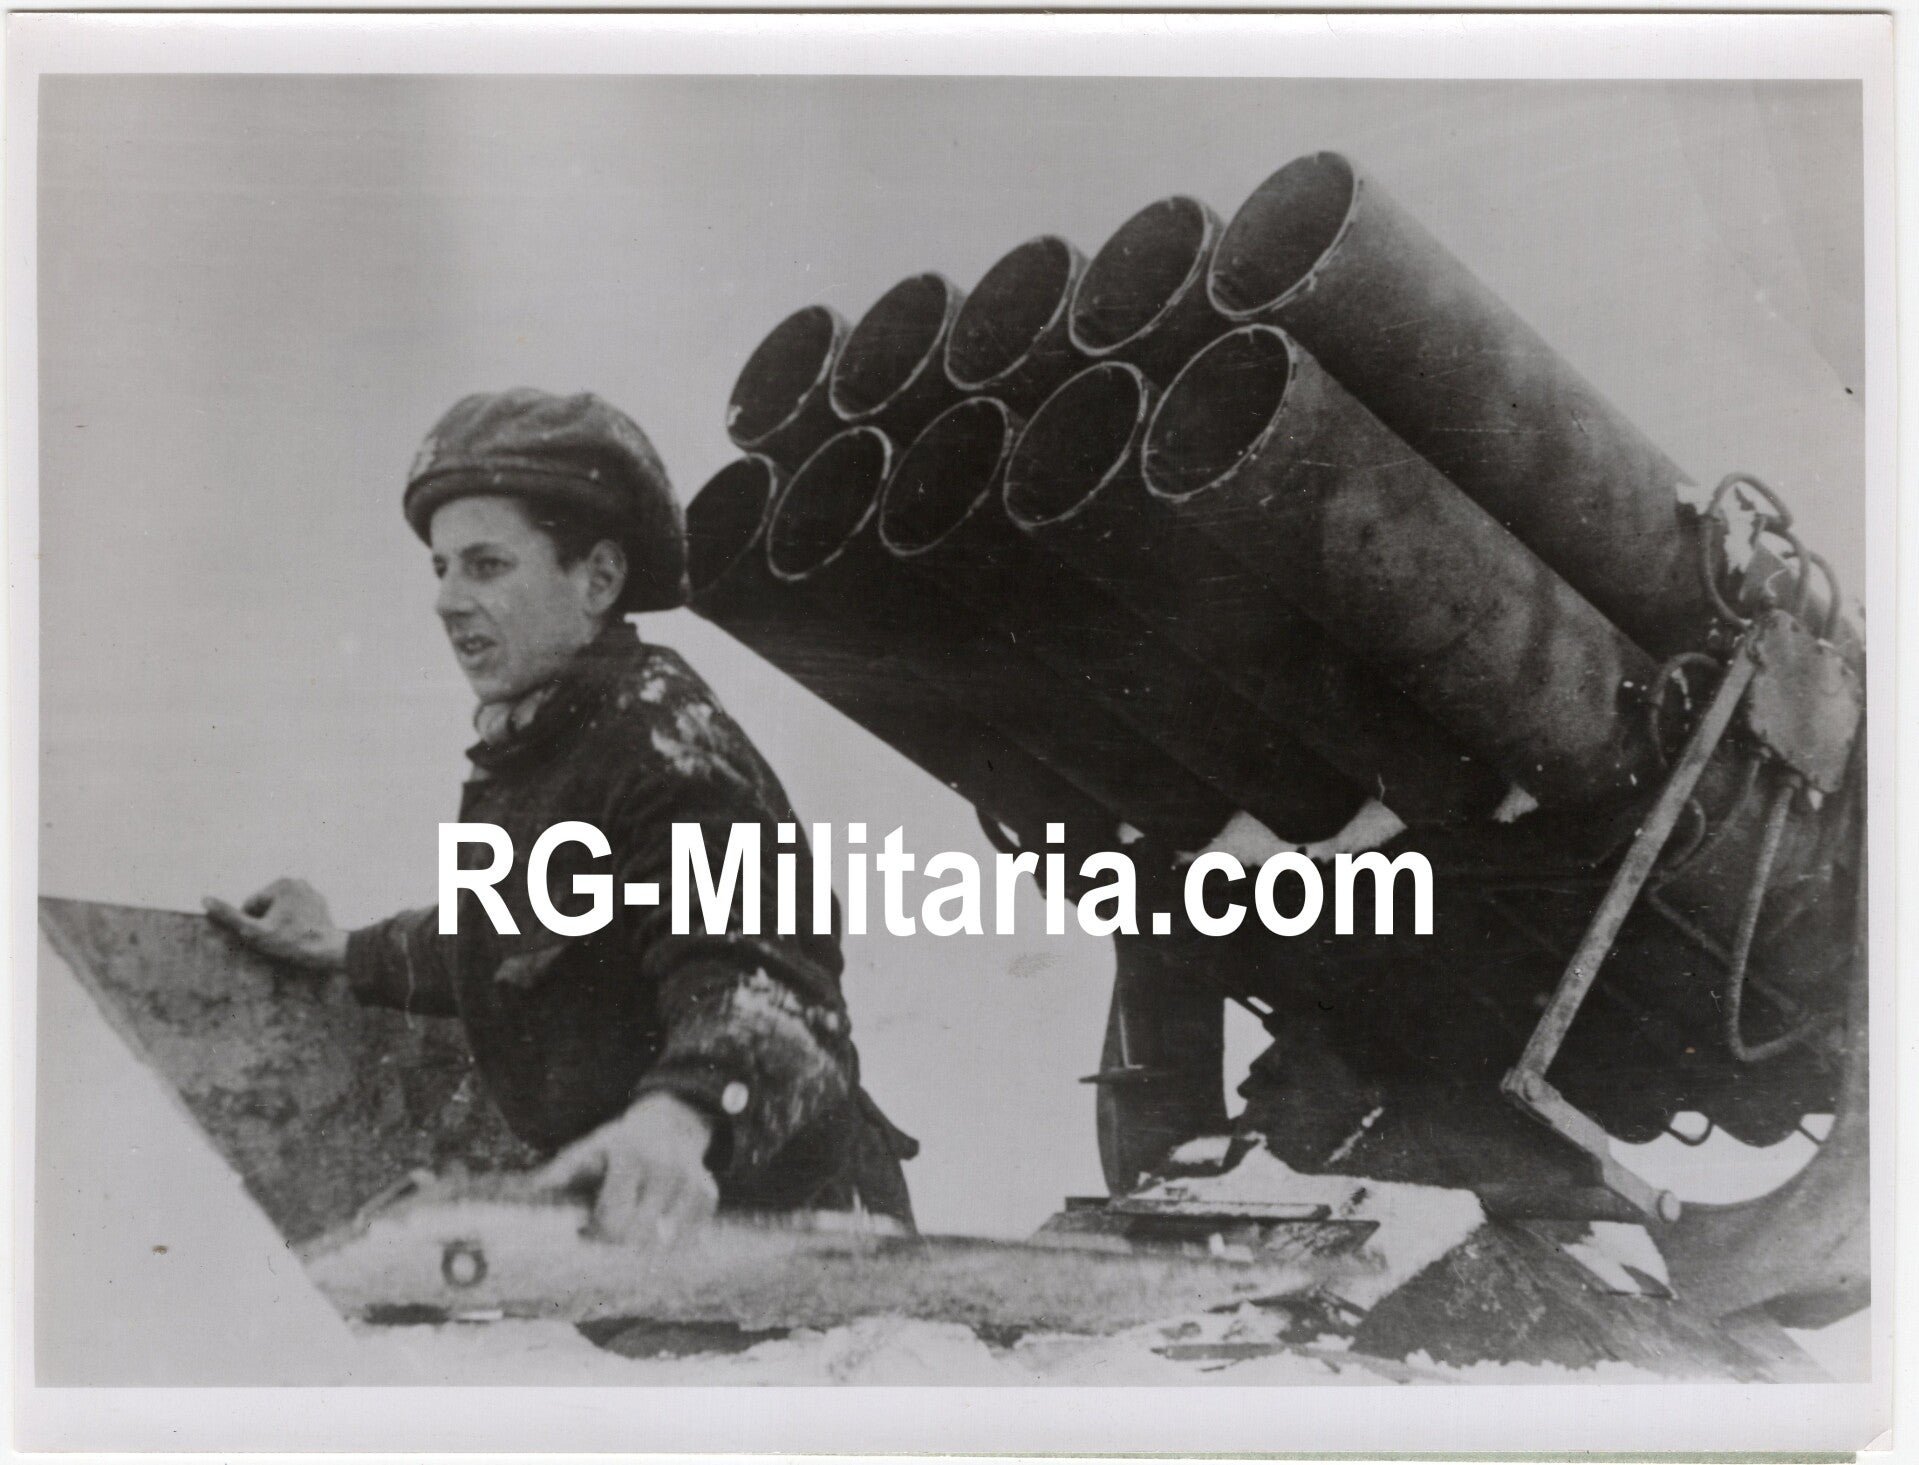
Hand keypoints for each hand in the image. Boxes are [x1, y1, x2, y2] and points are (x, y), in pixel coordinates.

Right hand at [203, 877, 349, 972]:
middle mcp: (298, 881)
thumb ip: (229, 916)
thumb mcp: (255, 931)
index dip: (253, 924)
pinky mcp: (320, 903)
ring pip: (280, 909)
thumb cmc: (291, 943)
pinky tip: (300, 934)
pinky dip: (294, 922)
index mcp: (281, 883)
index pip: (251, 905)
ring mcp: (311, 891)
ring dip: (279, 922)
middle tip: (279, 939)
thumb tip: (205, 899)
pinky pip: (297, 912)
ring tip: (290, 937)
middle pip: (266, 906)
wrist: (328, 951)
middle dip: (267, 922)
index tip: (268, 935)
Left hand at [536, 1092, 719, 1246]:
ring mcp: (690, 1182)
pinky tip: (657, 1231)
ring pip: (662, 1243)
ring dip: (641, 1247)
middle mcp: (664, 1168)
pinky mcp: (708, 1195)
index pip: (611, 1219)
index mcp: (630, 1156)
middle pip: (635, 1235)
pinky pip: (686, 1239)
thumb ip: (559, 1174)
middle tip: (603, 1237)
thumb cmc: (618, 1144)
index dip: (593, 1234)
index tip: (583, 1232)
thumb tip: (522, 1195)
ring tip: (627, 1234)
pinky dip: (669, 1243)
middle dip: (614, 1244)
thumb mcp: (588, 1150)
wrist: (669, 1123)